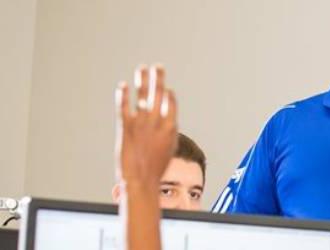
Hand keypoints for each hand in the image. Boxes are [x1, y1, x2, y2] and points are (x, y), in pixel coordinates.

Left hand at [116, 64, 177, 186]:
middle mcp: (156, 122)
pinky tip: (123, 86)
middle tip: (158, 67)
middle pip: (158, 94)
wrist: (141, 180)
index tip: (167, 88)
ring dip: (143, 81)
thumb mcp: (169, 148)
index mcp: (170, 127)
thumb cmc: (156, 168)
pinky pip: (124, 107)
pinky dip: (123, 96)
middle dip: (158, 79)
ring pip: (142, 96)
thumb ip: (168, 130)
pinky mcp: (125, 127)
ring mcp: (141, 123)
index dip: (168, 94)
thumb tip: (168, 119)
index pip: (171, 103)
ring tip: (142, 68)